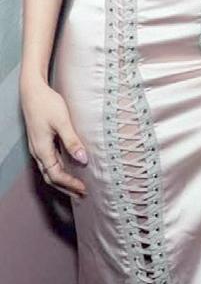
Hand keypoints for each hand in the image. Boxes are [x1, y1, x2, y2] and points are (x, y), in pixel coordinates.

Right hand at [20, 78, 86, 197]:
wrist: (33, 91)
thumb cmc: (47, 104)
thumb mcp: (62, 122)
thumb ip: (72, 141)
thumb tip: (82, 159)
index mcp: (42, 150)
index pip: (56, 175)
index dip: (70, 184)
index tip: (84, 188)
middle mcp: (38, 152)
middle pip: (51, 177)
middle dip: (66, 186)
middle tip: (82, 193)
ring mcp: (39, 147)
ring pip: (50, 170)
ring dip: (63, 178)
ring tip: (78, 184)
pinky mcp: (42, 141)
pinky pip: (50, 161)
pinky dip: (60, 168)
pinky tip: (70, 166)